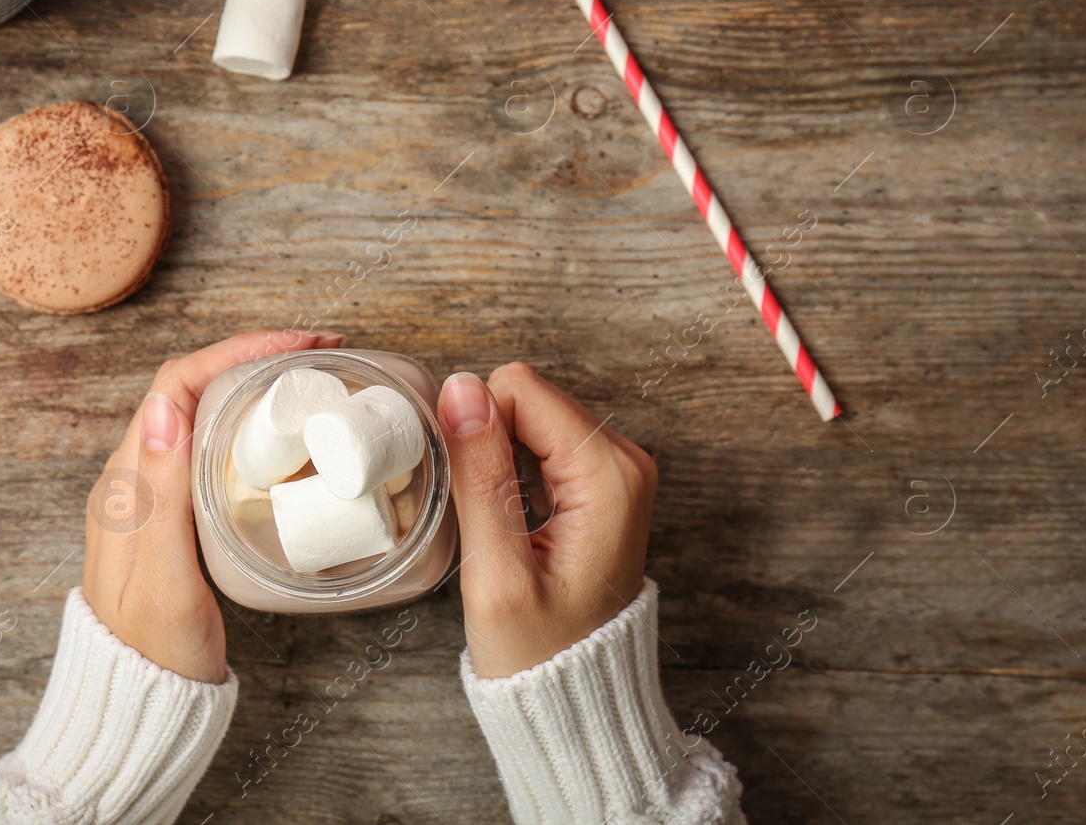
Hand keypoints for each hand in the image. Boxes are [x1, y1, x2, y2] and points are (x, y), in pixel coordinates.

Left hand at [83, 329, 343, 682]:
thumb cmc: (152, 655)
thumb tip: (165, 410)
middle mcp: (136, 480)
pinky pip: (213, 450)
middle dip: (256, 359)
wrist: (136, 707)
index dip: (237, 352)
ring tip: (312, 385)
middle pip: (194, 390)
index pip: (176, 385)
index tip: (297, 348)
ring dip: (256, 388)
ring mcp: (156, 498)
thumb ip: (161, 498)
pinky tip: (287, 441)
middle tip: (320, 357)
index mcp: (128, 483)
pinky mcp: (177, 518)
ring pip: (205, 417)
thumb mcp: (163, 579)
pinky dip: (252, 429)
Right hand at [438, 363, 655, 677]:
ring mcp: (616, 469)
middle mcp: (624, 460)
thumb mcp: (496, 571)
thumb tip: (461, 389)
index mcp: (609, 476)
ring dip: (498, 456)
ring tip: (499, 521)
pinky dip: (513, 467)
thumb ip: (479, 474)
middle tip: (485, 514)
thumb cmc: (538, 650)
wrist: (578, 696)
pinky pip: (540, 439)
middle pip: (527, 396)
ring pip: (529, 414)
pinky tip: (511, 518)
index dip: (477, 429)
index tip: (471, 489)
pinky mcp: (600, 480)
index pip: (520, 389)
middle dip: (489, 440)